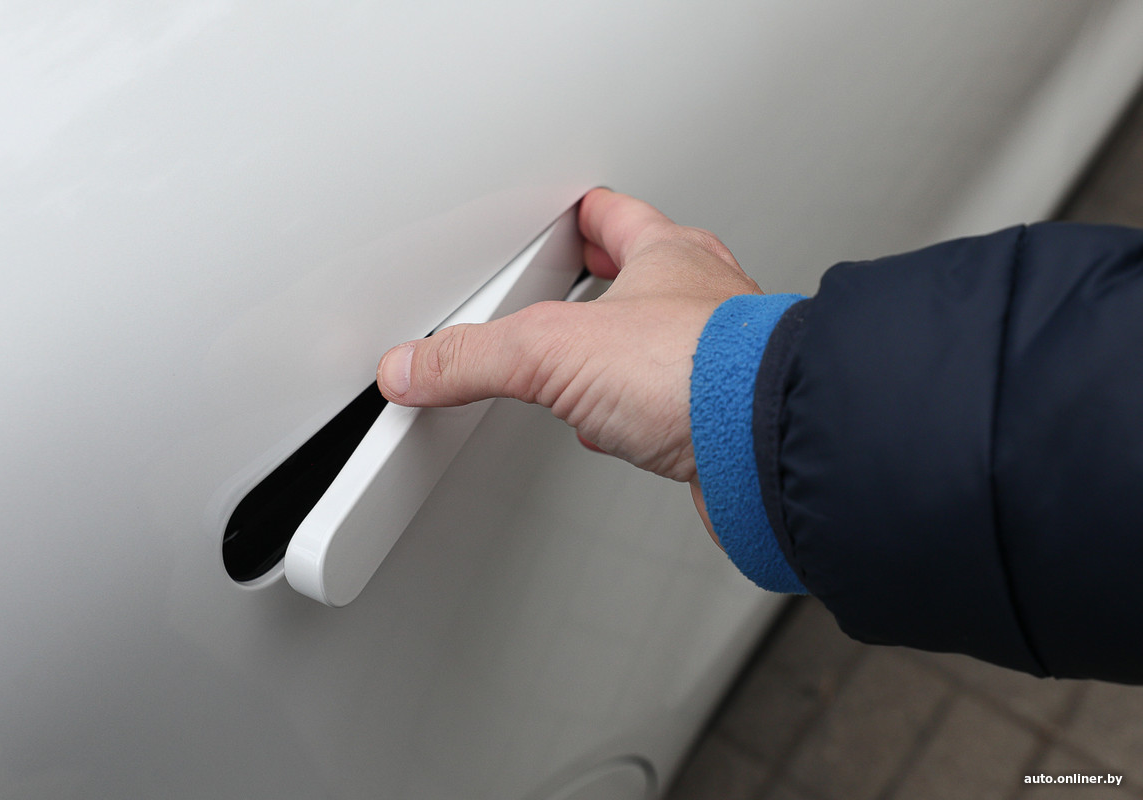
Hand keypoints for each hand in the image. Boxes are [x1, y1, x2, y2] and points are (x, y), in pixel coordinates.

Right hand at [375, 189, 761, 530]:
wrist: (769, 446)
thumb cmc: (702, 372)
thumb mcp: (554, 352)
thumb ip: (476, 358)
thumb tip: (415, 365)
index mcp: (667, 257)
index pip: (616, 217)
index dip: (586, 214)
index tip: (571, 213)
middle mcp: (705, 300)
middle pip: (651, 272)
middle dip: (612, 278)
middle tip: (587, 277)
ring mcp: (723, 358)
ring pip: (669, 339)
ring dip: (632, 348)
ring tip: (600, 358)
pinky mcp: (728, 415)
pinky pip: (680, 400)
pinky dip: (647, 409)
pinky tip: (626, 429)